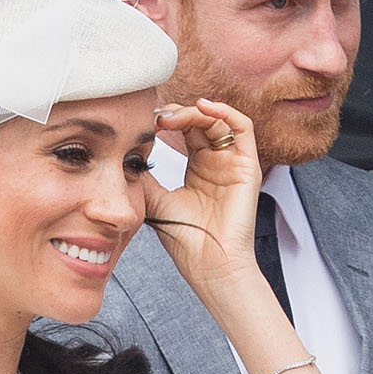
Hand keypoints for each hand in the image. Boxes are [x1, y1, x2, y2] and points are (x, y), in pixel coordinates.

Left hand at [142, 99, 262, 299]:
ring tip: (171, 118)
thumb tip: (124, 151)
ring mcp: (233, 163)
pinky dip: (225, 111)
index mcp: (198, 169)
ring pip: (218, 120)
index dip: (165, 120)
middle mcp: (218, 162)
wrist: (209, 265)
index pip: (185, 130)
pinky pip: (243, 127)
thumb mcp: (154, 199)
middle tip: (155, 118)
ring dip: (193, 112)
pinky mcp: (248, 166)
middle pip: (200, 121)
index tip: (143, 122)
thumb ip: (144, 175)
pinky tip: (202, 108)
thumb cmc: (186, 240)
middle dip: (176, 113)